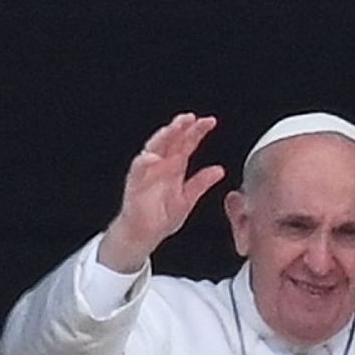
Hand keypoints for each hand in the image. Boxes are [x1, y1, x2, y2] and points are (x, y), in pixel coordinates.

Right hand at [98, 113, 226, 272]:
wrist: (144, 236)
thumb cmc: (162, 217)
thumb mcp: (187, 199)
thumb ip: (201, 183)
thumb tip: (220, 170)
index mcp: (175, 167)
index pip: (186, 143)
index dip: (197, 131)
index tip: (209, 121)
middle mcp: (161, 165)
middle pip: (170, 140)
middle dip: (179, 127)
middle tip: (190, 118)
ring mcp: (147, 172)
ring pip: (154, 148)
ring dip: (163, 137)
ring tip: (173, 128)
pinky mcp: (135, 183)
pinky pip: (138, 168)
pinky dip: (145, 161)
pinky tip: (154, 157)